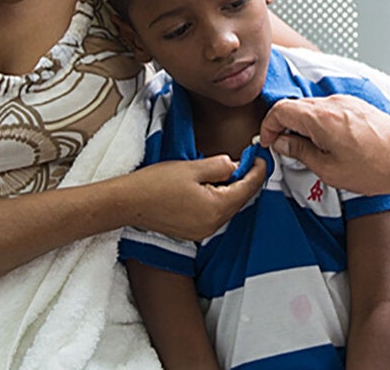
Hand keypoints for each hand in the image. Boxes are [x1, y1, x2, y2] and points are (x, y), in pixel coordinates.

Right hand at [127, 155, 265, 239]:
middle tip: (247, 160)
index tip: (261, 157)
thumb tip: (235, 165)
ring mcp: (202, 231)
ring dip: (231, 190)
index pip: (248, 188)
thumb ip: (220, 165)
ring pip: (227, 207)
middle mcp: (213, 224)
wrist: (128, 203)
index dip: (258, 171)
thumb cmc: (155, 184)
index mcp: (216, 207)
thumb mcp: (192, 167)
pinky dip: (218, 200)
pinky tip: (210, 186)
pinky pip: (214, 214)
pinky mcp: (193, 232)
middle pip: (240, 200)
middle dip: (245, 180)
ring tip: (227, 171)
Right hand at [258, 95, 389, 194]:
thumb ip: (300, 151)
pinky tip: (326, 141)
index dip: (268, 125)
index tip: (269, 141)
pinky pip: (329, 109)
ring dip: (303, 124)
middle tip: (284, 147)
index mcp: (320, 118)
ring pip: (312, 107)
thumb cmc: (374, 168)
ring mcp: (346, 101)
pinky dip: (320, 122)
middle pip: (295, 106)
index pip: (280, 109)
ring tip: (308, 148)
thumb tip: (281, 142)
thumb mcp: (328, 169)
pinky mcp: (357, 105)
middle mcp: (332, 103)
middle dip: (284, 125)